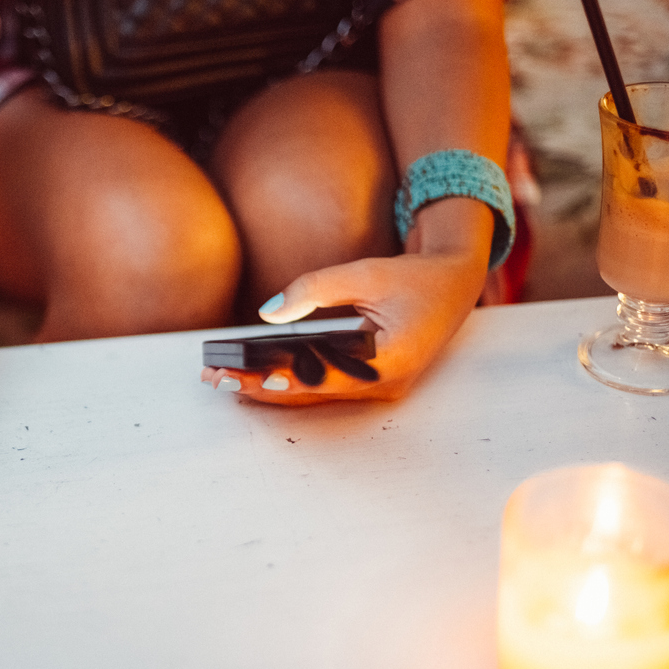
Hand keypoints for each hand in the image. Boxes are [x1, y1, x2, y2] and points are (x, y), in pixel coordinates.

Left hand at [202, 200, 493, 402]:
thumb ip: (315, 289)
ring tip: (222, 378)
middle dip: (261, 386)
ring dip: (268, 387)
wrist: (453, 284)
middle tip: (216, 378)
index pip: (327, 378)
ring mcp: (377, 388)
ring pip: (313, 396)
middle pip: (312, 395)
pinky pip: (322, 387)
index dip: (286, 380)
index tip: (251, 377)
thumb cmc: (415, 278)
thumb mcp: (365, 273)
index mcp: (390, 361)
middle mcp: (383, 384)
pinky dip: (288, 381)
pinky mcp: (368, 382)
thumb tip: (268, 311)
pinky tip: (252, 375)